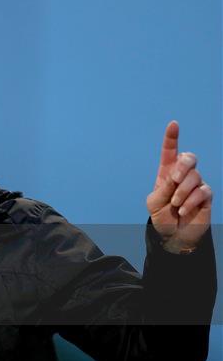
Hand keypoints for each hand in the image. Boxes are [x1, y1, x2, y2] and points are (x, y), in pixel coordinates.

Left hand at [146, 121, 211, 252]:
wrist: (172, 236)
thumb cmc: (161, 217)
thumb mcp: (154, 202)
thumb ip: (163, 188)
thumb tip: (174, 179)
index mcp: (167, 173)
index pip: (170, 152)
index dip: (172, 138)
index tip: (173, 124)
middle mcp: (183, 175)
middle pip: (189, 157)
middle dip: (182, 166)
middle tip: (173, 179)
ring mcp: (196, 185)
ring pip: (195, 177)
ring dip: (182, 191)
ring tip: (175, 205)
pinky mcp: (206, 196)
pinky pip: (203, 191)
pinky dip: (190, 201)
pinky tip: (183, 211)